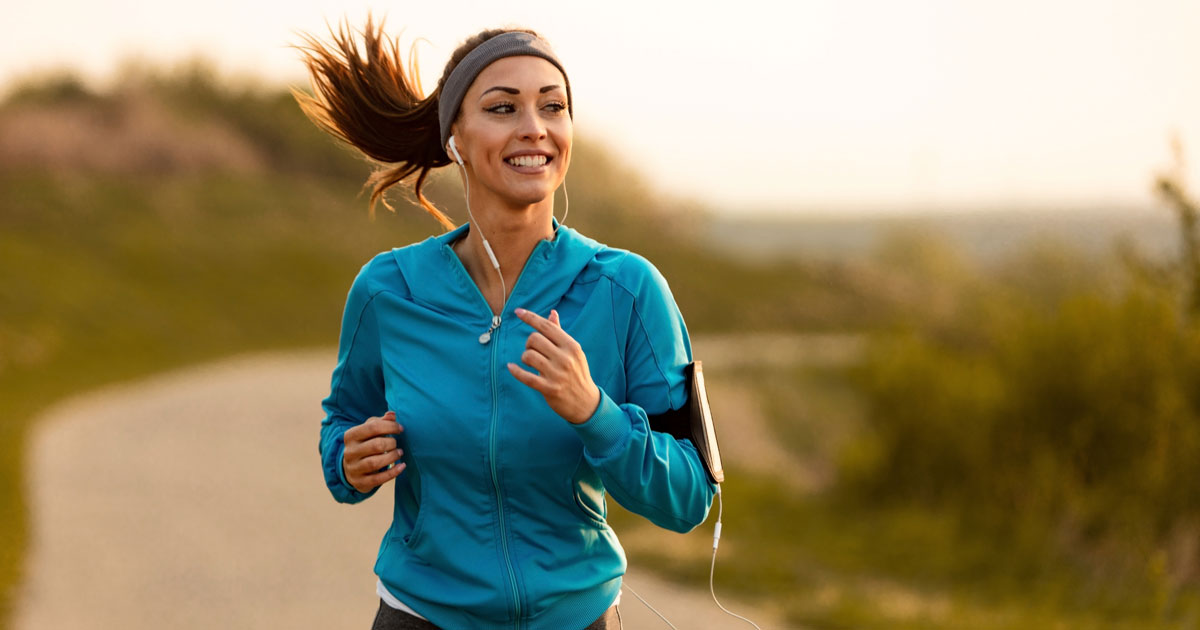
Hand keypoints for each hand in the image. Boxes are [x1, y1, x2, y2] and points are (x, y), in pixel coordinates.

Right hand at [342, 410, 405, 493]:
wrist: (351, 469)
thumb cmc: (364, 444)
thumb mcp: (368, 431)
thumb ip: (380, 422)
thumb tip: (392, 414)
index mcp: (350, 436)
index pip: (372, 427)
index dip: (390, 426)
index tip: (400, 428)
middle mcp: (350, 452)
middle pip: (376, 445)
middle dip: (391, 443)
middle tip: (396, 444)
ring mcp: (354, 468)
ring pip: (375, 463)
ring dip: (392, 457)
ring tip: (399, 453)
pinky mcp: (360, 482)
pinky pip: (378, 479)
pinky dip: (393, 473)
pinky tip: (402, 466)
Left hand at [507, 307, 601, 424]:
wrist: (586, 402)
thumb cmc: (577, 373)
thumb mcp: (573, 352)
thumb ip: (560, 333)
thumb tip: (552, 313)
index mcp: (571, 346)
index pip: (547, 326)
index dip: (530, 317)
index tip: (517, 312)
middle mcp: (565, 358)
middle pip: (534, 339)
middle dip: (528, 343)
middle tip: (533, 351)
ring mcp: (557, 374)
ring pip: (528, 356)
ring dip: (525, 358)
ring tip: (530, 362)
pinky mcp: (549, 389)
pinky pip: (526, 376)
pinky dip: (515, 371)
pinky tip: (511, 367)